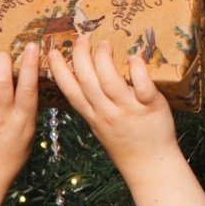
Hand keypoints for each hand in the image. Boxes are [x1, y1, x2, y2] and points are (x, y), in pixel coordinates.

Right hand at [44, 28, 182, 179]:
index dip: (59, 72)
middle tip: (81, 40)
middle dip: (81, 58)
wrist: (150, 166)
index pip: (71, 92)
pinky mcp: (151, 108)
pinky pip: (142, 87)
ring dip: (104, 60)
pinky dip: (137, 71)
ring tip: (103, 44)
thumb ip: (93, 105)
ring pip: (110, 82)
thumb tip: (85, 77)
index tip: (52, 53)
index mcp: (93, 116)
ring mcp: (129, 110)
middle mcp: (107, 113)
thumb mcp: (101, 127)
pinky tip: (134, 57)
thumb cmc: (126, 143)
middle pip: (87, 82)